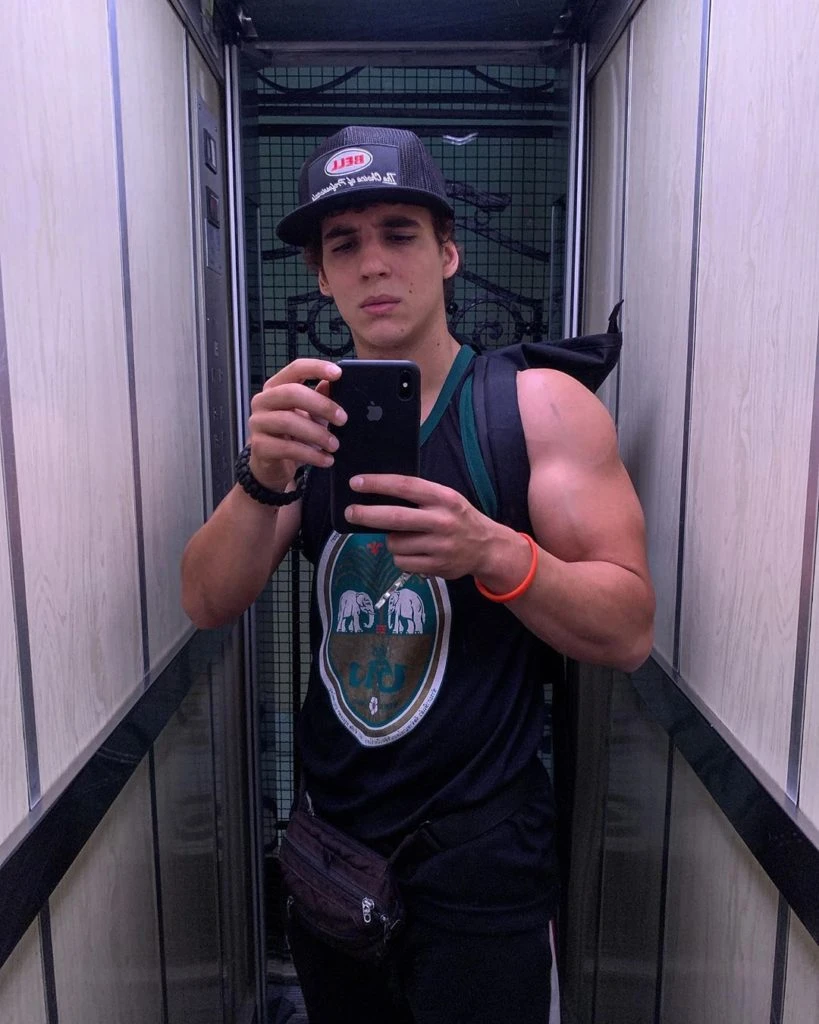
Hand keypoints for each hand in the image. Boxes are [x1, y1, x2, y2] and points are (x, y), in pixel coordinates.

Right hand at [247, 359, 346, 490]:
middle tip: (343, 419)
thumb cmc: (293, 436)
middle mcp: (263, 401)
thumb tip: (332, 383)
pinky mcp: (260, 447)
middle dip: (321, 405)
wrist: (274, 466)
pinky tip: (326, 460)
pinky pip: (287, 448)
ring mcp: (258, 423)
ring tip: (335, 445)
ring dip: (317, 434)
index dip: (316, 368)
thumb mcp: (310, 415)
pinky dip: (311, 455)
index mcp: (276, 387)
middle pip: (291, 393)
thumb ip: (320, 398)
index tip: (338, 373)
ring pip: (288, 422)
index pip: (295, 369)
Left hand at [344, 474, 508, 580]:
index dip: (378, 484)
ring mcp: (439, 546)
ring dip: (391, 540)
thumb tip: (378, 495)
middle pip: (394, 518)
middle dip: (366, 515)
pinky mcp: (436, 566)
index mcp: (443, 498)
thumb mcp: (446, 499)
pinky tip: (413, 552)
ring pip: (395, 543)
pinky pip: (402, 561)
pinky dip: (400, 557)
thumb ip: (420, 497)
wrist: (487, 547)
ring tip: (405, 537)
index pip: (405, 486)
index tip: (356, 482)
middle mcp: (442, 521)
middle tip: (350, 512)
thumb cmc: (458, 518)